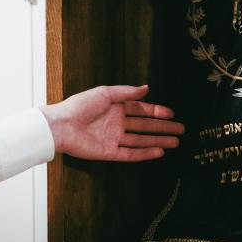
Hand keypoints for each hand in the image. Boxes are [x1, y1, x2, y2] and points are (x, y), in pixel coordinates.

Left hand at [39, 85, 183, 161]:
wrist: (61, 125)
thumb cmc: (79, 106)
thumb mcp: (104, 93)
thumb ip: (126, 92)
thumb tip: (146, 88)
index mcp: (115, 108)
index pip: (141, 110)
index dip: (156, 112)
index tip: (171, 114)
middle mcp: (117, 123)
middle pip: (145, 126)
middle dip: (163, 128)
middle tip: (180, 130)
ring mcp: (114, 138)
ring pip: (141, 140)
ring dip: (158, 141)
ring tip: (175, 142)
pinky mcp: (109, 152)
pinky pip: (131, 154)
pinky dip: (145, 153)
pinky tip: (158, 152)